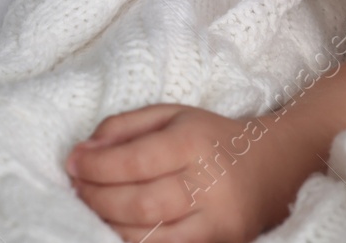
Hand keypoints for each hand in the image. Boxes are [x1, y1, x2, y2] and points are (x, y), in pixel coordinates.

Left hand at [65, 105, 299, 241]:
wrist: (273, 165)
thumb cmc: (210, 137)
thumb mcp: (169, 115)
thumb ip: (123, 128)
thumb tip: (81, 154)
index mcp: (195, 142)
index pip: (136, 160)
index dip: (96, 167)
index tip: (72, 164)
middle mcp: (211, 185)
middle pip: (141, 205)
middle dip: (98, 199)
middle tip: (77, 190)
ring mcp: (220, 223)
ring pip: (152, 238)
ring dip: (110, 226)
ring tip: (93, 210)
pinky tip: (118, 229)